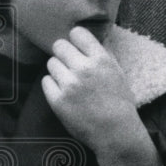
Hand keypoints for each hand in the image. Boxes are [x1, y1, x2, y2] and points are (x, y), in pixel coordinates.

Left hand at [41, 26, 140, 151]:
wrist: (115, 132)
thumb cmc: (120, 103)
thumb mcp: (118, 73)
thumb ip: (105, 54)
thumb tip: (97, 37)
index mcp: (101, 59)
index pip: (77, 33)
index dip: (75, 39)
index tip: (76, 47)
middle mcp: (83, 69)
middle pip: (59, 46)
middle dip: (63, 54)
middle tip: (69, 64)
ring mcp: (69, 85)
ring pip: (51, 63)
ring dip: (58, 70)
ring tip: (69, 82)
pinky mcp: (57, 100)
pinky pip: (45, 81)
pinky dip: (52, 85)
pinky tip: (63, 93)